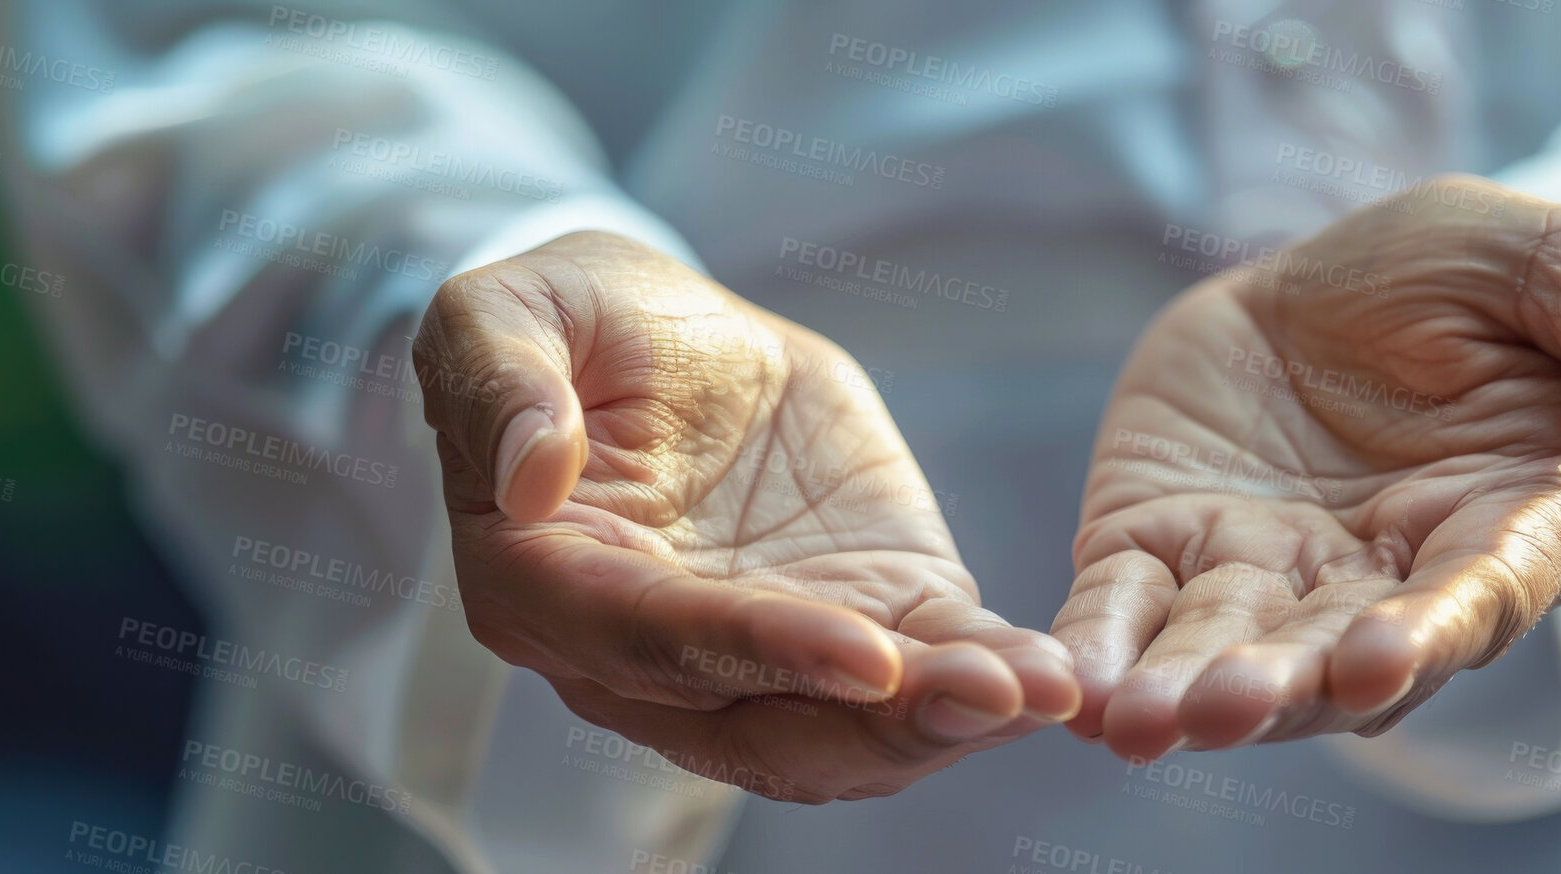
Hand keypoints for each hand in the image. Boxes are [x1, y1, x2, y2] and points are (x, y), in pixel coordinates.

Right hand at [413, 232, 1077, 801]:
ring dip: (948, 724)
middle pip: (764, 722)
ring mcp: (761, 658)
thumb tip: (530, 470)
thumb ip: (500, 379)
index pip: (653, 640)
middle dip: (884, 724)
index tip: (865, 653)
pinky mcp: (858, 624)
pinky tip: (1060, 676)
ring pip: (850, 731)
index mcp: (546, 587)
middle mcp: (647, 662)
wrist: (664, 338)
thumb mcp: (509, 309)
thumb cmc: (572, 324)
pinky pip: (925, 670)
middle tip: (994, 694)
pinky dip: (990, 681)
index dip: (758, 650)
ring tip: (1043, 691)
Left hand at [1051, 176, 1560, 760]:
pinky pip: (1127, 613)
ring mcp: (1269, 579)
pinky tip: (1063, 687)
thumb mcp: (1550, 261)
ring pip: (1228, 652)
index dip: (1434, 628)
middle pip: (1340, 655)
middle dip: (1285, 686)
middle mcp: (1387, 582)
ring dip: (1185, 692)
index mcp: (1505, 525)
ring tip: (1136, 720)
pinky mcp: (1165, 553)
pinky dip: (1095, 651)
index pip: (1478, 593)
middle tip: (1225, 708)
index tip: (1388, 654)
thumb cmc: (1466, 279)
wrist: (1328, 275)